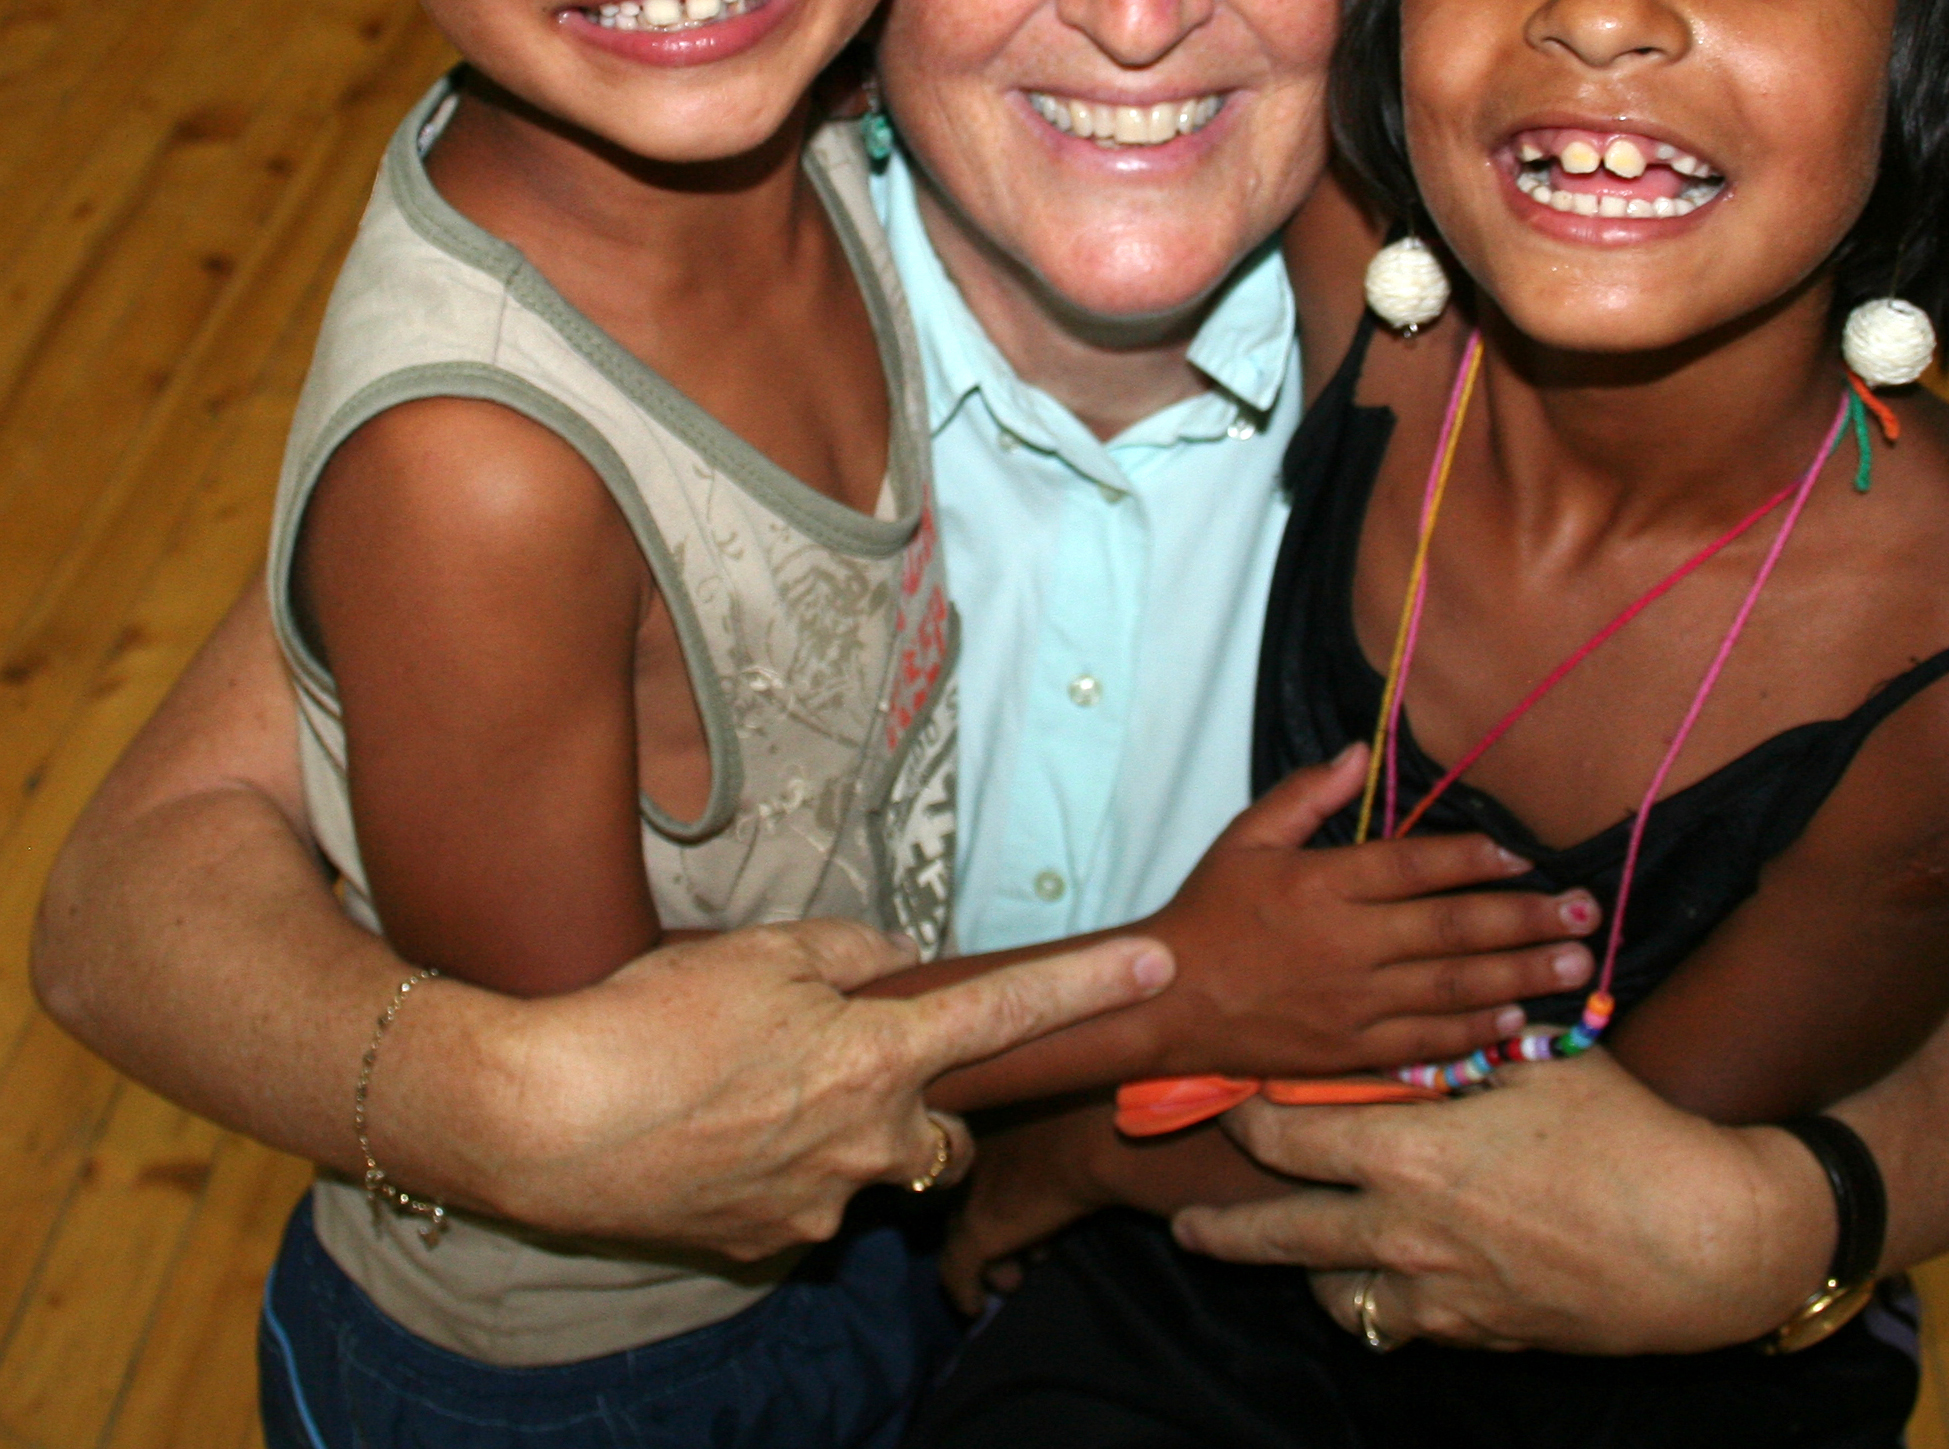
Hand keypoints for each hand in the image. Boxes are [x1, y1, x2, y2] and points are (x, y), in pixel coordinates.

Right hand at [400, 919, 1172, 1261]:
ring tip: (751, 1090)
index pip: (1009, 1013)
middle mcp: (867, 1148)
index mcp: (878, 1060)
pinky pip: (804, 1203)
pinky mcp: (763, 1249)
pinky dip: (779, 1169)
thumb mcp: (761, 952)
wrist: (539, 1119)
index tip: (1156, 969)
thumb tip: (896, 963)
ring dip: (842, 1131)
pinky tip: (715, 1133)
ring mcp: (816, 1211)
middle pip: (946, 1129)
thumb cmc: (650, 1020)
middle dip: (928, 1098)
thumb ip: (850, 951)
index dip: (1088, 989)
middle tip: (854, 1056)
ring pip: (870, 1167)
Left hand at [941, 1098, 1289, 1313]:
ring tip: (1018, 1272)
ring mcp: (979, 1181)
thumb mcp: (1120, 1096)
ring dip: (999, 1248)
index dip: (1023, 1169)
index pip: (1002, 1138)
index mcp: (1016, 1099)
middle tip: (1033, 1240)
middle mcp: (987, 1137)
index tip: (1046, 1192)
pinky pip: (958, 1267)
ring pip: (972, 1223)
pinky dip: (965, 1286)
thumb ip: (1120, 1102)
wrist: (1106, 1134)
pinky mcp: (979, 1227)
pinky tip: (976, 1303)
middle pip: (987, 1181)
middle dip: (1012, 1211)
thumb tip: (1156, 1099)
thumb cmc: (1127, 1106)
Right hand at [1144, 746, 1596, 1075]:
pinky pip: (1426, 1044)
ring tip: (1576, 964)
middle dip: (1527, 920)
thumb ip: (1305, 794)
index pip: (1415, 866)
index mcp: (1324, 885)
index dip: (1476, 858)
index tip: (1527, 857)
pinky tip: (1517, 1021)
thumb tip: (1362, 752)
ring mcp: (1353, 1004)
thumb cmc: (1208, 914)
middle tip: (1585, 913)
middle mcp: (1348, 944)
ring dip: (1521, 975)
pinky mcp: (1350, 1053)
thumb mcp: (1244, 839)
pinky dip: (1475, 1034)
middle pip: (1453, 928)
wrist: (1167, 1005)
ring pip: (1453, 989)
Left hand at [1172, 1050, 1834, 1354]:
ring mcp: (1440, 1293)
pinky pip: (1401, 1326)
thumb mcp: (1535, 1064)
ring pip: (1337, 1294)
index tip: (1225, 1106)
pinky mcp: (1479, 1334)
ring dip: (1308, 1271)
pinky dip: (1380, 1305)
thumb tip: (1424, 1017)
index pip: (1289, 1138)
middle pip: (1281, 1236)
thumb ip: (1462, 1051)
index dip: (1247, 1120)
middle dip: (1225, 1230)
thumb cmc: (1622, 1134)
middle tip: (1187, 1225)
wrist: (1701, 1240)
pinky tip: (1380, 1285)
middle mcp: (1405, 1231)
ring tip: (1287, 1255)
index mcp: (1407, 1153)